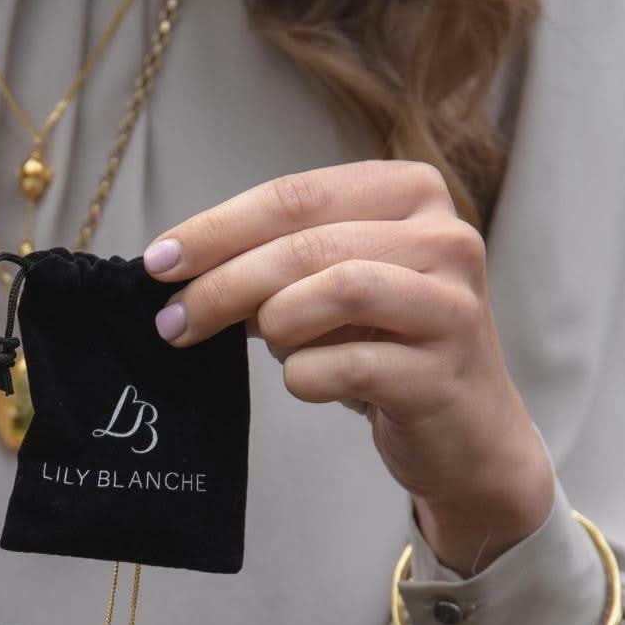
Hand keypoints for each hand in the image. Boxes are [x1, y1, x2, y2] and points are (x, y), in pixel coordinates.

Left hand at [143, 159, 554, 575]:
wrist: (466, 432)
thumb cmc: (387, 347)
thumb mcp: (333, 287)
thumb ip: (275, 264)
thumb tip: (179, 271)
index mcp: (410, 193)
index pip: (294, 195)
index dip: (217, 228)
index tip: (158, 263)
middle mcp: (444, 237)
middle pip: (308, 242)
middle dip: (224, 283)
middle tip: (174, 322)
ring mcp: (451, 304)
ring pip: (337, 289)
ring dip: (275, 324)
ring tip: (268, 346)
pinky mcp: (443, 372)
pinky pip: (345, 366)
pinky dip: (304, 376)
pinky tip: (306, 380)